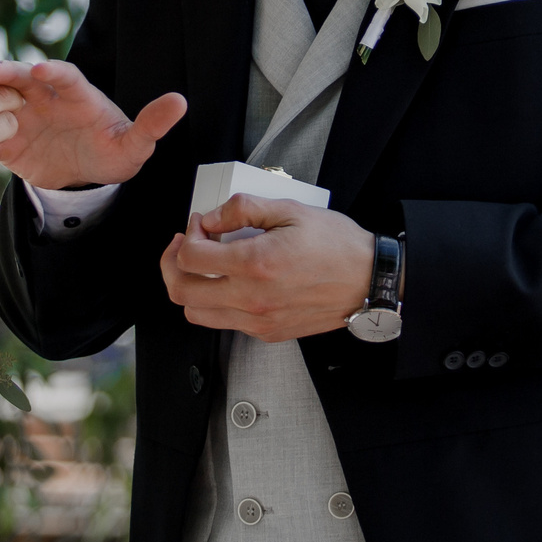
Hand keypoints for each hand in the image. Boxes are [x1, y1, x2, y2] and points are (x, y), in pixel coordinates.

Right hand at [0, 59, 184, 191]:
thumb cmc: (112, 152)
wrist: (86, 176)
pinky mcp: (7, 139)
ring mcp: (23, 117)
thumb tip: (180, 102)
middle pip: (24, 78)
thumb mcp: (134, 145)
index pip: (64, 75)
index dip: (54, 70)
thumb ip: (152, 124)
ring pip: (0, 99)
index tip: (42, 67)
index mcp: (77, 95)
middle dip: (8, 72)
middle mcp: (46, 99)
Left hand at [159, 194, 373, 341]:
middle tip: (184, 245)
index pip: (191, 258)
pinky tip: (230, 282)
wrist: (368, 281)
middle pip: (181, 292)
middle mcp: (252, 299)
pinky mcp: (267, 333)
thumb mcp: (290, 209)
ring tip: (203, 266)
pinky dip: (216, 303)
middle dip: (172, 264)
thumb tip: (210, 219)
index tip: (199, 224)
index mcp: (255, 264)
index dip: (187, 235)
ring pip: (197, 314)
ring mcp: (258, 321)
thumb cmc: (336, 245)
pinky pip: (225, 323)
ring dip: (190, 287)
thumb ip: (243, 209)